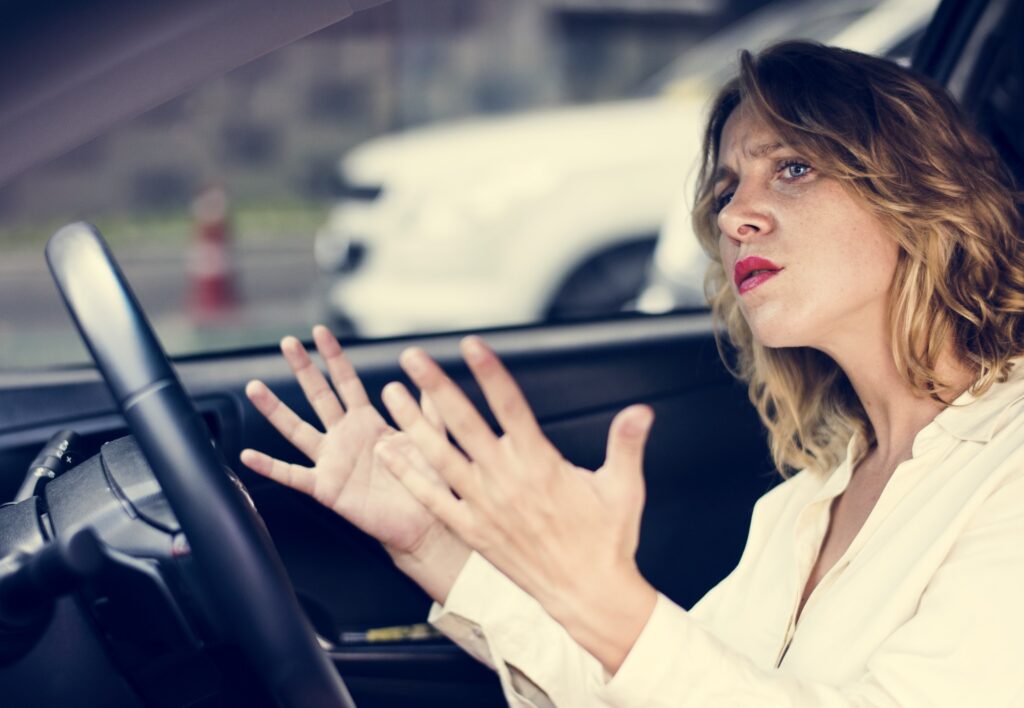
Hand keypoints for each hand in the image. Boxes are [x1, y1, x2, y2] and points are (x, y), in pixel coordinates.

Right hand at [239, 326, 451, 558]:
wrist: (425, 524)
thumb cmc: (428, 483)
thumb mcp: (430, 437)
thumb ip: (428, 407)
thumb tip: (425, 373)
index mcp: (369, 422)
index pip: (346, 382)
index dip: (333, 357)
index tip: (320, 332)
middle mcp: (346, 437)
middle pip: (319, 396)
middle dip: (303, 369)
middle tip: (287, 343)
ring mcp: (333, 461)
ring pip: (297, 430)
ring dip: (275, 410)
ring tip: (254, 388)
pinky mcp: (327, 488)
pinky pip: (293, 475)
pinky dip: (270, 467)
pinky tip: (249, 457)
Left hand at [374, 335, 658, 671]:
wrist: (587, 594)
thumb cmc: (606, 541)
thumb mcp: (624, 488)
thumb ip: (626, 443)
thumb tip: (641, 410)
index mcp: (540, 463)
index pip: (510, 406)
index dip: (489, 372)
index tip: (471, 344)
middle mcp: (505, 480)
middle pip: (464, 423)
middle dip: (436, 386)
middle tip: (413, 357)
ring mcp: (484, 506)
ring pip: (440, 456)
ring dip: (412, 423)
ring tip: (391, 394)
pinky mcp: (472, 530)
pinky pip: (432, 499)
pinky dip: (408, 475)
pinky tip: (389, 454)